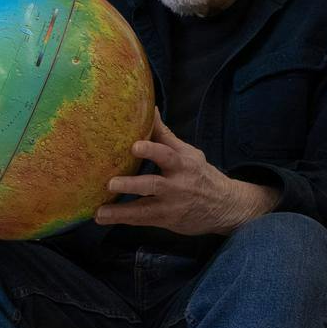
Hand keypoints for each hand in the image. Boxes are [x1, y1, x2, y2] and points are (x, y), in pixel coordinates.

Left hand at [95, 111, 278, 235]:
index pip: (167, 154)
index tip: (134, 146)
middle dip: (132, 185)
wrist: (226, 207)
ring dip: (121, 211)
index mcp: (183, 163)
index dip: (151, 150)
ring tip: (100, 212)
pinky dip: (123, 219)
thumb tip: (150, 108)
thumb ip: (165, 135)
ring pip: (145, 208)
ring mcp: (172, 205)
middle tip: (111, 183)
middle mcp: (178, 184)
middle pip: (154, 184)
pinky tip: (103, 218)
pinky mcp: (167, 219)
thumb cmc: (200, 174)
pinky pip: (143, 220)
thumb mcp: (188, 153)